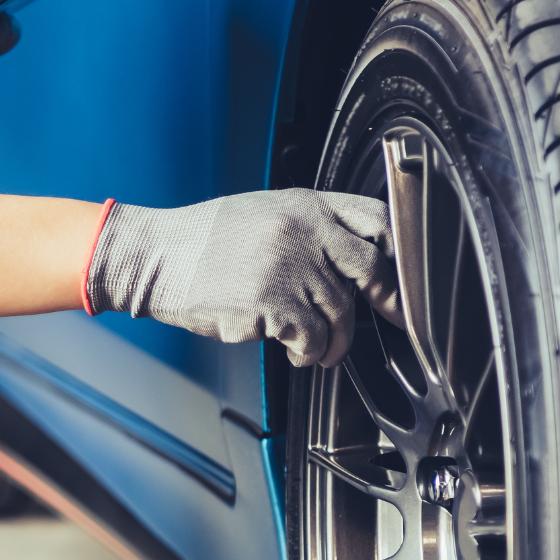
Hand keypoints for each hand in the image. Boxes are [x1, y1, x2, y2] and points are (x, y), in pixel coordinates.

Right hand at [84, 187, 402, 366]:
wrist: (156, 257)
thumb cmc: (203, 241)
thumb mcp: (263, 213)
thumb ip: (308, 228)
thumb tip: (350, 260)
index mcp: (305, 205)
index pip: (377, 219)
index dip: (399, 252)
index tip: (403, 277)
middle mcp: (304, 232)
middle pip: (371, 270)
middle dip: (387, 303)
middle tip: (390, 318)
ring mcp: (290, 268)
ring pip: (341, 314)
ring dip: (335, 340)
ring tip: (319, 348)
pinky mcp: (273, 305)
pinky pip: (311, 339)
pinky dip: (308, 353)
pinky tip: (296, 353)